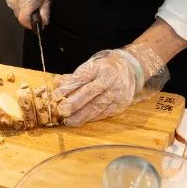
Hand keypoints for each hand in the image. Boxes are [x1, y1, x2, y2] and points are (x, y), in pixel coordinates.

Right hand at [3, 0, 49, 29]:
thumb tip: (44, 22)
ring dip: (24, 9)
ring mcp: (11, 0)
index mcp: (28, 3)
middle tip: (35, 8)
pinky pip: (14, 6)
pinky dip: (20, 4)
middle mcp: (17, 3)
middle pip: (21, 17)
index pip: (24, 21)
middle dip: (29, 16)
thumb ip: (45, 12)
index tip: (36, 24)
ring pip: (18, 12)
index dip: (30, 25)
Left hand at [53, 44, 169, 126]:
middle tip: (62, 110)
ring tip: (69, 121)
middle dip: (76, 103)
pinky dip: (92, 117)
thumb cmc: (105, 68)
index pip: (83, 77)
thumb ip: (75, 76)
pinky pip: (105, 113)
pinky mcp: (121, 104)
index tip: (56, 95)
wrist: (130, 69)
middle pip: (92, 93)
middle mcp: (112, 80)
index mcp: (102, 68)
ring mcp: (118, 93)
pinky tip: (82, 120)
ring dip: (82, 115)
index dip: (69, 87)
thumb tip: (58, 84)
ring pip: (99, 106)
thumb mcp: (91, 66)